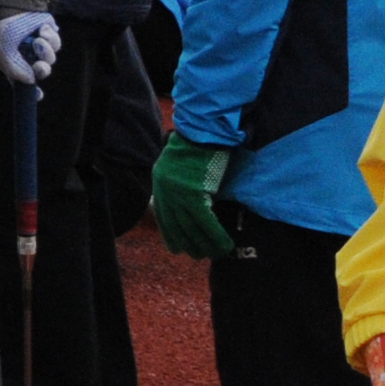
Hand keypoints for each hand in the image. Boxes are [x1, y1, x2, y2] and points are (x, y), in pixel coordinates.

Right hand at [0, 13, 63, 86]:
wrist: (14, 7)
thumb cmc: (4, 30)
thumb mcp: (2, 53)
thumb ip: (13, 70)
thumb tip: (31, 80)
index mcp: (16, 64)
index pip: (26, 82)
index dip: (33, 91)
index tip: (39, 95)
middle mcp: (29, 58)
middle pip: (42, 72)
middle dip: (43, 70)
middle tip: (40, 65)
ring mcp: (40, 48)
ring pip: (51, 58)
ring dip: (45, 51)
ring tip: (38, 40)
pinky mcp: (50, 37)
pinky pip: (56, 44)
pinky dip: (50, 38)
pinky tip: (41, 30)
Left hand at [152, 139, 238, 258]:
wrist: (204, 129)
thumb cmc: (200, 144)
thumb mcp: (184, 167)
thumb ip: (186, 186)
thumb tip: (199, 208)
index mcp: (160, 182)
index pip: (162, 215)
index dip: (170, 234)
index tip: (177, 248)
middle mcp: (165, 190)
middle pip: (176, 225)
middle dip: (188, 244)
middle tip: (200, 256)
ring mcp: (178, 193)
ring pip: (191, 228)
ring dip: (204, 245)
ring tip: (215, 254)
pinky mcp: (193, 193)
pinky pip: (205, 222)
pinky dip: (215, 236)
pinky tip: (224, 245)